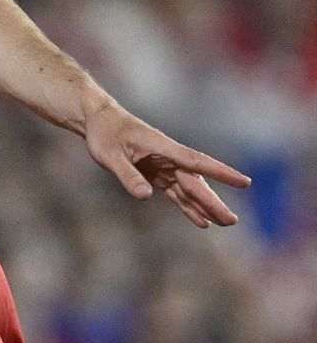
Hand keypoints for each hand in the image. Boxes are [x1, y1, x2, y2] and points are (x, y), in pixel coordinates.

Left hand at [82, 102, 250, 228]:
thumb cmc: (104, 133)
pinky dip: (187, 206)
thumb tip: (145, 196)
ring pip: (188, 189)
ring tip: (223, 223)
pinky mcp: (155, 173)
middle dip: (212, 201)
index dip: (221, 172)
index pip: (197, 162)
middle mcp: (168, 158)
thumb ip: (127, 175)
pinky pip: (175, 192)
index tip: (245, 182)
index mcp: (163, 148)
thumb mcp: (110, 154)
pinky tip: (201, 221)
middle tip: (232, 221)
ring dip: (204, 206)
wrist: (97, 120)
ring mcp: (163, 166)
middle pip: (195, 182)